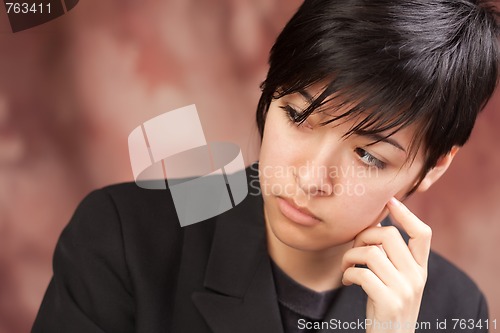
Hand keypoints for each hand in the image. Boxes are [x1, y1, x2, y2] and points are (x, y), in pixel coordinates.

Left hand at [341, 197, 431, 332]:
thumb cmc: (387, 306)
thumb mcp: (397, 280)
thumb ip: (392, 257)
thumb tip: (376, 224)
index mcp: (420, 269)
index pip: (422, 234)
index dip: (406, 214)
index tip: (389, 201)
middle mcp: (417, 277)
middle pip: (389, 236)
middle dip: (364, 235)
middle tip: (354, 249)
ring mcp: (405, 290)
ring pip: (371, 253)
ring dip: (350, 256)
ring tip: (347, 266)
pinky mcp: (389, 302)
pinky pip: (361, 272)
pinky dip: (348, 273)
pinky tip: (348, 281)